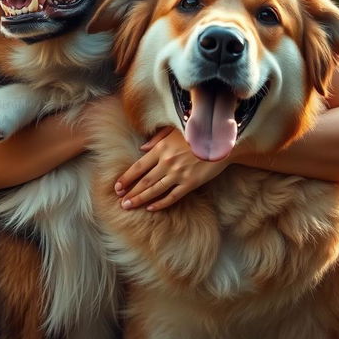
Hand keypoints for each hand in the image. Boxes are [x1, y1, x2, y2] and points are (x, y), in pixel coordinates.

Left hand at [114, 127, 230, 210]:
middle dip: (131, 192)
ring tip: (129, 206)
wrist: (221, 142)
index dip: (126, 178)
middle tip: (121, 202)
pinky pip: (173, 196)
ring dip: (141, 199)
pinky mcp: (190, 183)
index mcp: (161, 148)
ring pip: (155, 190)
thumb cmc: (196, 134)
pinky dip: (161, 203)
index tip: (117, 187)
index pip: (139, 166)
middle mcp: (167, 162)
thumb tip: (141, 148)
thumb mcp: (173, 130)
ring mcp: (179, 174)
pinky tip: (151, 208)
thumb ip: (156, 139)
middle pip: (144, 181)